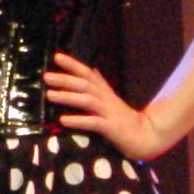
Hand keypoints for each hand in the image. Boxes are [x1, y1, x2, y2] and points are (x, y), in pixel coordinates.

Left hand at [45, 52, 173, 160]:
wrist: (147, 137)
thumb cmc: (125, 120)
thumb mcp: (112, 99)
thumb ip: (102, 85)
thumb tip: (92, 69)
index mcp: (105, 93)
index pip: (88, 74)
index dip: (73, 64)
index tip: (57, 56)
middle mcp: (106, 99)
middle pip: (85, 85)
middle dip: (65, 79)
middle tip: (46, 77)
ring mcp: (110, 113)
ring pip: (88, 100)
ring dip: (68, 97)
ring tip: (50, 95)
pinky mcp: (112, 128)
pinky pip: (93, 123)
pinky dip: (78, 120)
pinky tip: (63, 121)